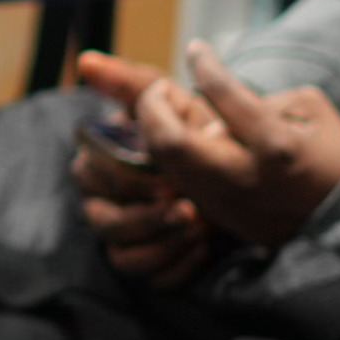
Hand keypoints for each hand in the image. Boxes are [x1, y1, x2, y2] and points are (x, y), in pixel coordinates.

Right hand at [69, 50, 208, 282]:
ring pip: (122, 256)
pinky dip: (176, 267)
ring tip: (197, 227)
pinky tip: (202, 248)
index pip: (90, 174)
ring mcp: (129, 238)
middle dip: (144, 215)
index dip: (124, 178)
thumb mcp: (175, 104)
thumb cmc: (204, 137)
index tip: (165, 177)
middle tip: (187, 206)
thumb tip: (86, 60)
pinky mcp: (154, 265)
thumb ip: (132, 83)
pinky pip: (151, 279)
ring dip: (161, 243)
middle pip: (102, 220)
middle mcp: (107, 204)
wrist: (253, 179)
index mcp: (104, 165)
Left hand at [133, 41, 339, 248]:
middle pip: (172, 141)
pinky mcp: (220, 217)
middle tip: (159, 89)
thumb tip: (210, 99)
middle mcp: (246, 177)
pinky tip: (180, 136)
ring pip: (167, 163)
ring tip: (166, 110)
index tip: (196, 49)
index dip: (204, 64)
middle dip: (153, 107)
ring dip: (157, 130)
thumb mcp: (310, 109)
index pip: (223, 95)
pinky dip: (172, 153)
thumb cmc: (327, 150)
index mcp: (276, 145)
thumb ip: (258, 99)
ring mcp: (229, 202)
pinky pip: (181, 180)